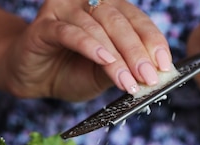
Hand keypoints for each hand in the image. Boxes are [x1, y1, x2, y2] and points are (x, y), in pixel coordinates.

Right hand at [3, 0, 172, 100]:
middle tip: (149, 77)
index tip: (165, 65)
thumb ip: (124, 69)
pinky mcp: (46, 24)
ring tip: (128, 82)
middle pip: (120, 22)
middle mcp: (89, 3)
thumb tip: (153, 73)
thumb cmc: (71, 72)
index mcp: (110, 10)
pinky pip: (71, 32)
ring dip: (116, 58)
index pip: (138, 21)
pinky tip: (104, 60)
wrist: (34, 78)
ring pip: (98, 28)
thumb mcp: (104, 75)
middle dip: (137, 53)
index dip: (153, 41)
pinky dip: (90, 46)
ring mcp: (66, 10)